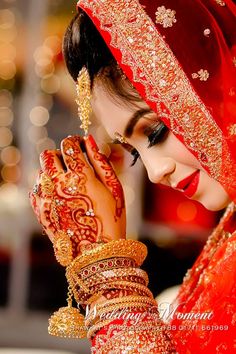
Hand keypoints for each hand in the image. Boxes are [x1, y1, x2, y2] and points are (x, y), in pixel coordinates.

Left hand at [29, 135, 125, 265]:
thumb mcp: (114, 188)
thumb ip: (100, 161)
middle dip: (60, 154)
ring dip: (53, 171)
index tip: (80, 146)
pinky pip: (36, 189)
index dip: (75, 141)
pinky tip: (61, 196)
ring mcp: (46, 198)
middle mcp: (58, 185)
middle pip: (48, 155)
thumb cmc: (112, 219)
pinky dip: (47, 187)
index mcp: (80, 177)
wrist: (97, 252)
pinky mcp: (40, 210)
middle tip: (72, 164)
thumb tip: (89, 139)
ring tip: (68, 183)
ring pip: (41, 171)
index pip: (69, 145)